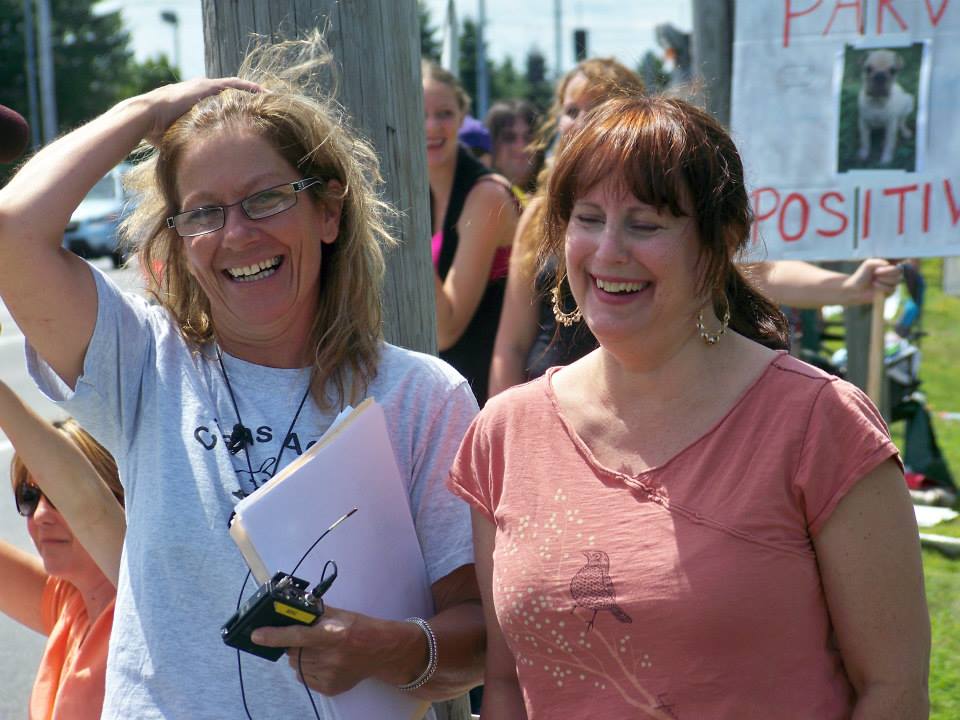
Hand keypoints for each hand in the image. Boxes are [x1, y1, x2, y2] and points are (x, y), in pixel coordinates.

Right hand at [138, 77, 261, 144]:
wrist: (143, 117)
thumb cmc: (154, 131)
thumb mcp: (177, 137)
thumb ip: (188, 144)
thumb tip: (193, 166)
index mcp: (192, 101)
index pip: (219, 102)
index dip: (235, 106)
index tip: (249, 113)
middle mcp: (198, 90)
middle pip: (229, 92)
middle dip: (248, 97)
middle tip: (266, 103)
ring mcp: (202, 86)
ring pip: (234, 86)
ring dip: (252, 91)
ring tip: (271, 96)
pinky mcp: (205, 86)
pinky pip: (233, 85)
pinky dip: (249, 88)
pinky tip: (263, 92)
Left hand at [250, 606, 389, 695]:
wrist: (382, 651)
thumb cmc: (359, 628)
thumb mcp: (339, 615)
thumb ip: (314, 613)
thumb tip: (288, 608)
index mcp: (333, 634)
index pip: (298, 635)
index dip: (275, 635)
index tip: (256, 635)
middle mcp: (330, 657)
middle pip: (293, 652)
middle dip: (293, 644)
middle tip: (306, 638)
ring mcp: (329, 675)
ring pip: (296, 665)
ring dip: (301, 656)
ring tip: (319, 649)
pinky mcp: (329, 688)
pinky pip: (304, 677)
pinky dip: (307, 668)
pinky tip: (323, 661)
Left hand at [842, 259, 902, 303]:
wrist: (856, 289)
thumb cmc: (861, 276)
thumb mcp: (868, 264)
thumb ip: (878, 262)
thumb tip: (888, 264)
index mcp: (888, 267)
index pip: (897, 266)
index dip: (889, 269)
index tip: (877, 271)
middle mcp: (891, 275)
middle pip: (899, 273)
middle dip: (886, 274)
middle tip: (875, 275)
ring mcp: (892, 284)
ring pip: (896, 280)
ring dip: (884, 280)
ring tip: (874, 281)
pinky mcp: (890, 292)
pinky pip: (892, 289)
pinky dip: (882, 287)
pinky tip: (875, 286)